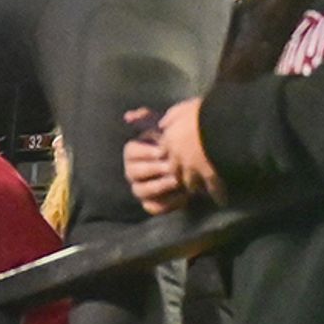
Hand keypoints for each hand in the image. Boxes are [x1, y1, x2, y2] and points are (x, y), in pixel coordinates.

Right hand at [122, 97, 216, 212]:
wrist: (195, 163)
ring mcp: (140, 190)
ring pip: (141, 190)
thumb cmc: (176, 144)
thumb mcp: (164, 128)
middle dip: (153, 168)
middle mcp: (132, 173)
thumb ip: (147, 119)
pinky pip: (154, 207)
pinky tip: (183, 195)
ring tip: (177, 180)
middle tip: (170, 166)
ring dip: (159, 186)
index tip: (162, 150)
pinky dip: (168, 203)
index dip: (145, 151)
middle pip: (133, 172)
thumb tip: (128, 116)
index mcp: (133, 153)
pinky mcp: (152, 205)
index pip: (130, 152)